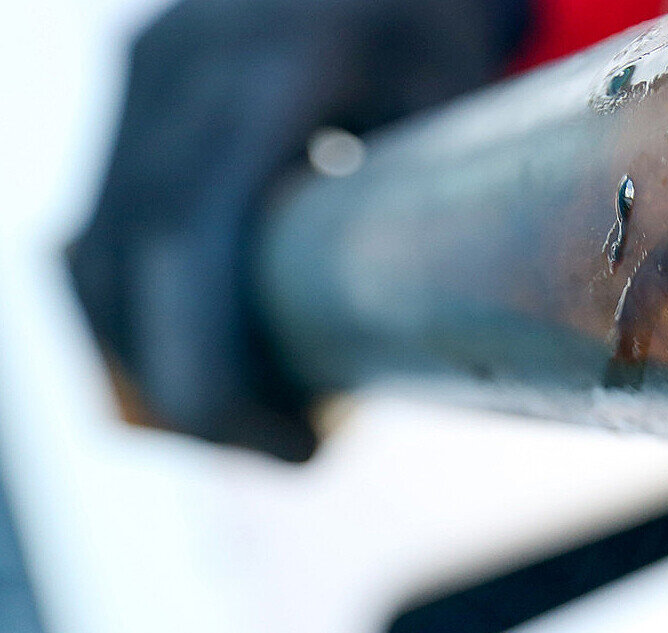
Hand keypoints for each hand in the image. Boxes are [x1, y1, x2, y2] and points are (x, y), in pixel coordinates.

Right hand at [66, 0, 528, 459]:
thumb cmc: (454, 27)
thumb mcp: (467, 97)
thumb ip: (446, 202)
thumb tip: (458, 348)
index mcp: (270, 65)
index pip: (194, 233)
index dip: (214, 363)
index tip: (292, 448)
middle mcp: (181, 64)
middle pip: (134, 261)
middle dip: (193, 385)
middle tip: (287, 452)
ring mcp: (145, 77)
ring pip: (97, 254)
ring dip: (153, 361)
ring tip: (256, 422)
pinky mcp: (137, 99)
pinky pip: (104, 228)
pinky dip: (137, 313)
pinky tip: (205, 367)